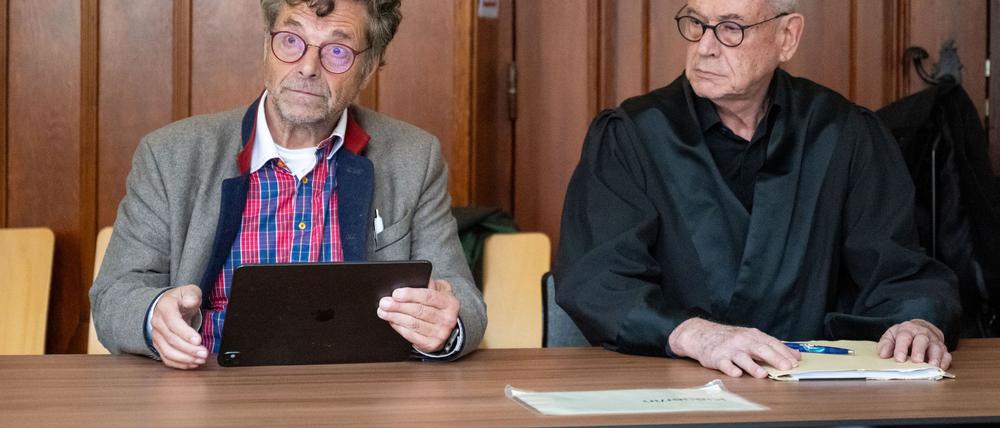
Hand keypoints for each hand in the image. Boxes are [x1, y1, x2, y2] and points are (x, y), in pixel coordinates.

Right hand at [150, 284, 207, 368]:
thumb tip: (191, 301)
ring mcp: (157, 335)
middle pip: (172, 340)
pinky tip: (192, 363)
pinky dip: (179, 364)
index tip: (198, 340)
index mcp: (165, 308)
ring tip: (200, 360)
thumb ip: (191, 294)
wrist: (170, 305)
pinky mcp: (159, 345)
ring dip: (185, 359)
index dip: (185, 333)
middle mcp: (158, 323)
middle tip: (204, 353)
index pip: (173, 322)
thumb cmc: (181, 298)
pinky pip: (167, 358)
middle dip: (189, 349)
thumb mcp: (189, 291)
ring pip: (168, 352)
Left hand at [377, 279, 459, 353]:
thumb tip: (414, 280)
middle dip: (398, 306)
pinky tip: (392, 321)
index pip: (428, 296)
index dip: (410, 295)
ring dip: (395, 317)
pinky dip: (399, 328)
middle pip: (419, 311)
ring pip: (413, 324)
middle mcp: (447, 319)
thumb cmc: (438, 306)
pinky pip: (411, 335)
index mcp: (450, 303)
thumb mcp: (439, 292)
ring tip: (383, 312)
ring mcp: (440, 333)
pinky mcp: (431, 344)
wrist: (446, 328)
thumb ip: (429, 284)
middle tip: (384, 302)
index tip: (395, 293)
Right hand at [668, 318, 800, 377]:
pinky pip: (724, 364)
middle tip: (786, 367)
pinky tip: (736, 373)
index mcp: (752, 336)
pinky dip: (730, 369)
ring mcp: (729, 350)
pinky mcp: (717, 358)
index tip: (795, 361)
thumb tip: (794, 355)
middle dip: (774, 358)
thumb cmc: (730, 339)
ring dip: (753, 366)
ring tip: (762, 374)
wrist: (702, 334)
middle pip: (760, 349)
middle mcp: (742, 341)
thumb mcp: (750, 337)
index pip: (771, 343)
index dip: (784, 352)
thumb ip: (770, 345)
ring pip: (743, 358)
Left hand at [878, 319, 950, 368]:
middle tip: (916, 361)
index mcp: (907, 329)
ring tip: (931, 366)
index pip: (904, 337)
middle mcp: (922, 334)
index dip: (901, 348)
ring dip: (935, 358)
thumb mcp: (892, 336)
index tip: (899, 359)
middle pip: (922, 340)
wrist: (921, 328)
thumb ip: (886, 344)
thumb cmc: (904, 335)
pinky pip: (947, 355)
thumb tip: (883, 355)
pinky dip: (945, 362)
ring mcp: (934, 341)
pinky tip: (941, 368)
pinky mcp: (943, 349)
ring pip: (936, 348)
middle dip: (919, 351)